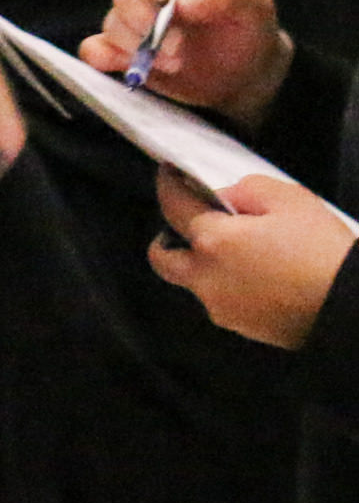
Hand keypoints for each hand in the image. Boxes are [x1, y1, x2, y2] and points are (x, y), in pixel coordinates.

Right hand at [77, 0, 289, 130]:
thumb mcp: (256, 5)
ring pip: (112, 24)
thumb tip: (182, 3)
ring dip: (140, 47)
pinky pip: (93, 50)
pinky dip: (105, 58)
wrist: (246, 79)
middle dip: (149, 21)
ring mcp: (132, 21)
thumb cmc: (250, 30)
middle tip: (178, 45)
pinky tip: (134, 69)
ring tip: (176, 62)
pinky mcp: (121, 53)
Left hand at [149, 166, 352, 350]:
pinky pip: (221, 300)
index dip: (168, 184)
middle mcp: (206, 278)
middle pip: (163, 257)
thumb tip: (223, 198)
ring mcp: (222, 308)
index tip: (170, 173)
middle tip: (191, 222)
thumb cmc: (323, 252)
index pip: (172, 206)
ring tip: (234, 250)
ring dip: (200, 263)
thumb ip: (245, 190)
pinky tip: (255, 275)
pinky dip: (226, 284)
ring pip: (193, 282)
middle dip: (168, 236)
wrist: (352, 309)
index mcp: (212, 241)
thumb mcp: (289, 200)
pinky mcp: (243, 328)